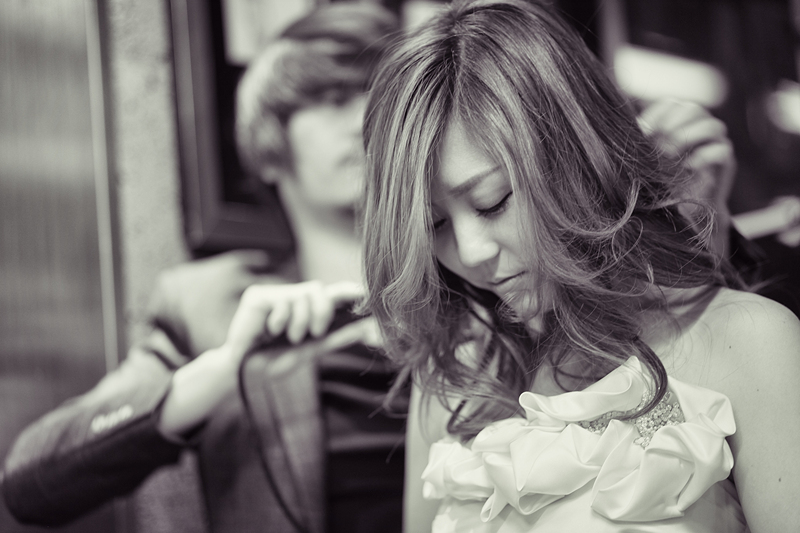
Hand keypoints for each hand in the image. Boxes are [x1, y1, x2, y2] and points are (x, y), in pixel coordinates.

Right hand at [158, 280, 368, 439]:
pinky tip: (270, 331)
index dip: (347, 289)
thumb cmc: (277, 362)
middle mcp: (291, 300)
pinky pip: (281, 301)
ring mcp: (273, 295)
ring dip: (299, 321)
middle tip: (314, 333)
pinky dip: (281, 320)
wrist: (245, 372)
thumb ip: (338, 337)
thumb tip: (367, 328)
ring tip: (288, 336)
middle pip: (318, 290)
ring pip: (302, 294)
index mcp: (307, 311)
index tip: (363, 291)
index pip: (330, 294)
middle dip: (322, 312)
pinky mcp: (257, 296)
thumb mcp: (312, 350)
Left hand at [638, 100, 735, 254]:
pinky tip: (688, 168)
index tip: (644, 133)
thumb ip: (639, 144)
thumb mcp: (645, 162)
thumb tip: (619, 131)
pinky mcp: (725, 164)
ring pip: (713, 125)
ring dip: (689, 139)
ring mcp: (714, 145)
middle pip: (693, 109)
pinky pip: (723, 150)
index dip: (658, 115)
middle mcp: (699, 130)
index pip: (672, 104)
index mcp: (678, 124)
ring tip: (671, 156)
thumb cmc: (659, 185)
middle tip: (659, 148)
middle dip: (674, 126)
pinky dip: (704, 156)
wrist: (682, 214)